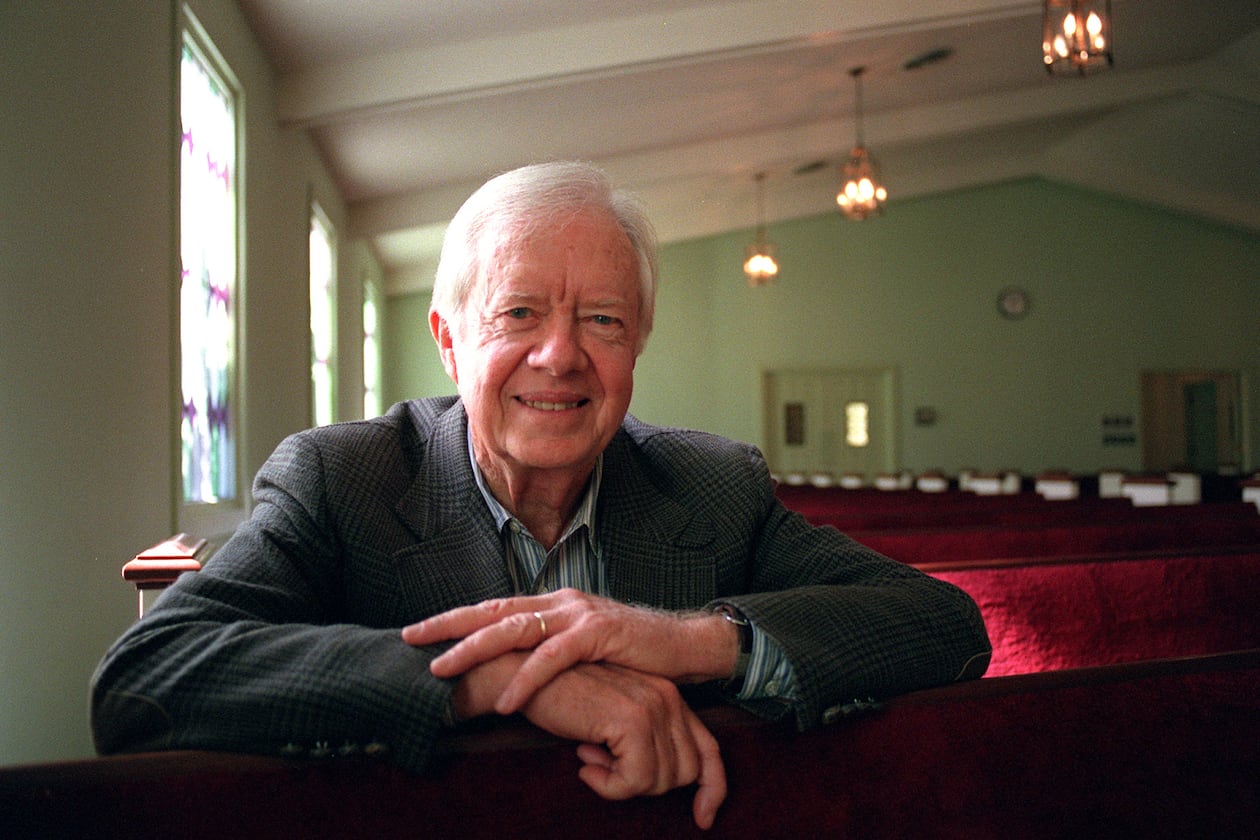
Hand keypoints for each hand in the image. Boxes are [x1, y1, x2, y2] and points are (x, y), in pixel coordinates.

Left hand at [402, 589, 738, 712]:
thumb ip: (551, 651)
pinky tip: (507, 701)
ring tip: (442, 669)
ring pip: (515, 629)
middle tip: (410, 637)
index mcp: (553, 605)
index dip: (455, 618)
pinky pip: (553, 658)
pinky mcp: (599, 634)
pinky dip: (526, 679)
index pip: (494, 610)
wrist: (684, 645)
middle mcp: (560, 603)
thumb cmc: (632, 653)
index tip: (418, 630)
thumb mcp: (583, 650)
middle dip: (449, 625)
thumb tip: (516, 667)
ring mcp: (579, 615)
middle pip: (493, 612)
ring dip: (475, 650)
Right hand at [513, 656, 726, 830]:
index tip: (703, 820)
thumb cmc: (563, 697)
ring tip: (591, 758)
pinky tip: (584, 764)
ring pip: (660, 780)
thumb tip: (661, 780)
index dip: (712, 789)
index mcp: (669, 696)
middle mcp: (668, 698)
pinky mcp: (631, 720)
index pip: (709, 751)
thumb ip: (644, 740)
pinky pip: (635, 780)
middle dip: (647, 784)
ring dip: (622, 783)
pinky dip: (609, 786)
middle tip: (605, 765)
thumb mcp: (613, 718)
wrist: (525, 674)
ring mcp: (652, 707)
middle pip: (686, 773)